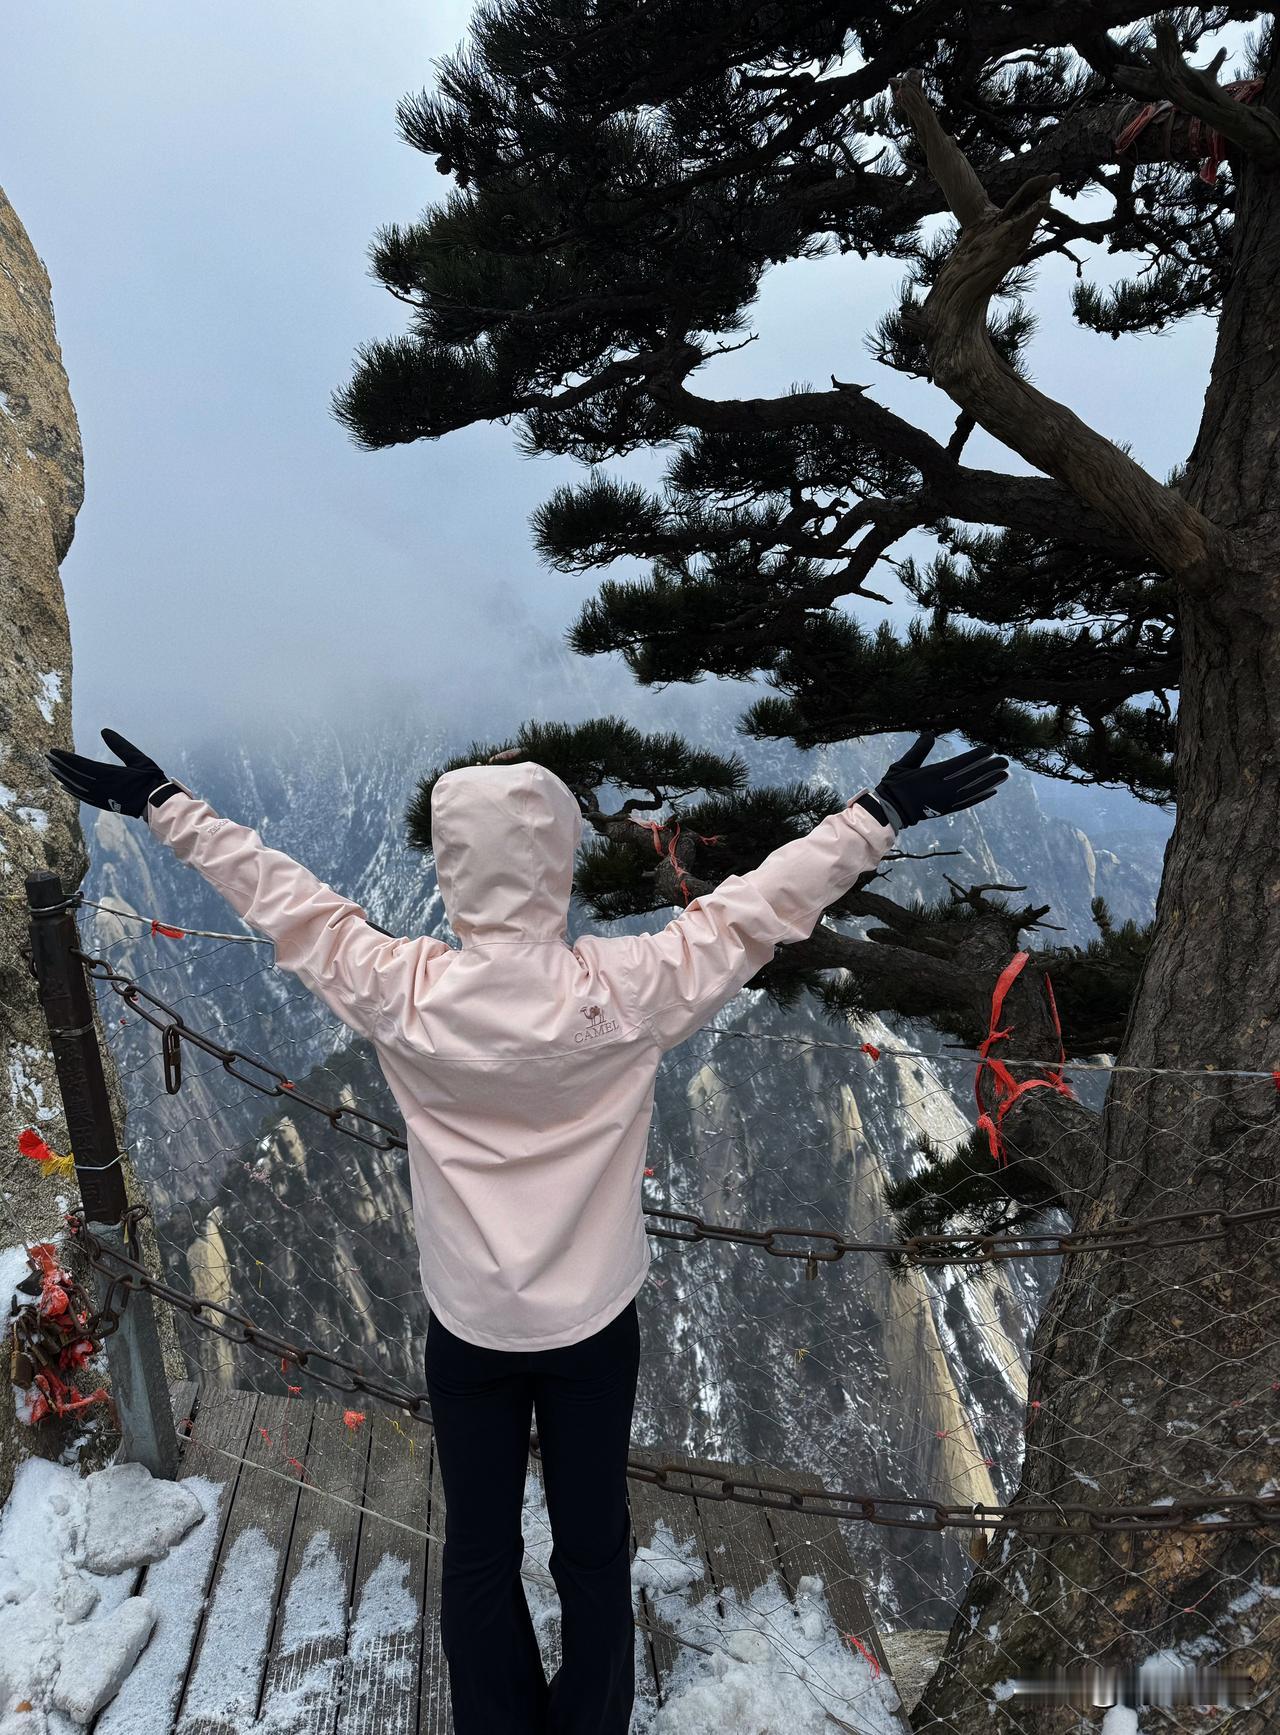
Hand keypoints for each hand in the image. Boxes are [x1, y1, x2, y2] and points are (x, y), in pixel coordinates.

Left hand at [45, 729, 175, 818]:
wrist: (156, 804)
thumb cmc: (150, 780)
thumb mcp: (138, 759)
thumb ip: (121, 746)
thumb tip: (104, 731)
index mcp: (108, 774)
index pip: (80, 764)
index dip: (65, 758)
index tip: (53, 751)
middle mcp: (101, 786)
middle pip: (74, 775)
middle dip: (59, 765)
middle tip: (47, 757)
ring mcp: (101, 796)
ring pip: (76, 786)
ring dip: (62, 777)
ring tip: (52, 769)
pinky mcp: (103, 803)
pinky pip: (83, 797)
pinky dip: (72, 791)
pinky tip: (64, 786)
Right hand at [866, 733, 1007, 829]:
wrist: (891, 811)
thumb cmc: (895, 785)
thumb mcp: (904, 764)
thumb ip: (919, 749)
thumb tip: (930, 733)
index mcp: (934, 774)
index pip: (962, 763)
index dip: (977, 756)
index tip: (990, 749)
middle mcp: (944, 788)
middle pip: (972, 776)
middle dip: (990, 768)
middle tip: (1005, 761)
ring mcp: (947, 800)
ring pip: (974, 789)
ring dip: (990, 781)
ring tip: (1004, 775)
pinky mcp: (947, 809)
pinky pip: (968, 802)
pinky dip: (981, 796)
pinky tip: (991, 791)